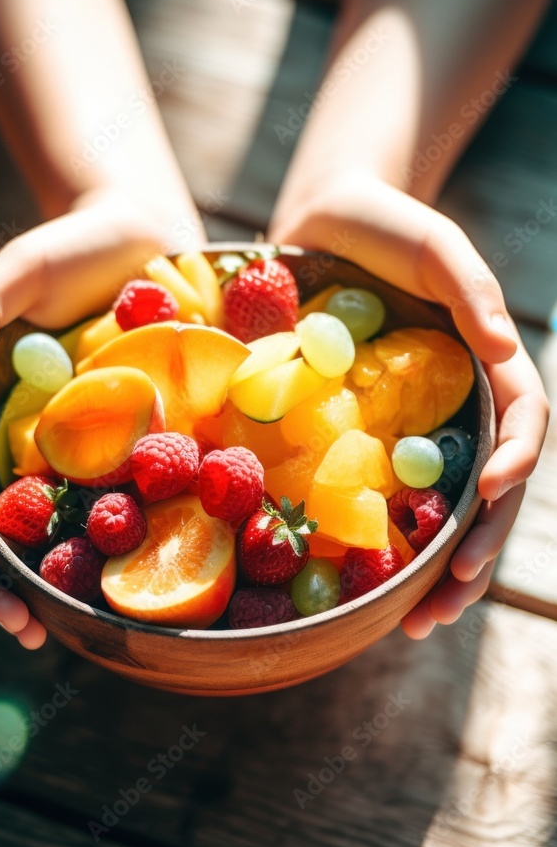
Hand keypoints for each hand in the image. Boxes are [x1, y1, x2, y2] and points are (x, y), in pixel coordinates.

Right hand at [0, 188, 204, 647]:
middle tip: (20, 626)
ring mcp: (67, 456)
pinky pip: (108, 509)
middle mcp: (13, 445)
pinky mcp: (121, 454)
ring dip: (39, 588)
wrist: (147, 243)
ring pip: (39, 538)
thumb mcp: (19, 270)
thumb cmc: (71, 250)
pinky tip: (125, 584)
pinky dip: (105, 551)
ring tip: (58, 629)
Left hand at [269, 173, 548, 637]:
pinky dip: (388, 546)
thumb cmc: (383, 226)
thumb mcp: (433, 246)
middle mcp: (459, 405)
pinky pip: (387, 499)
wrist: (321, 224)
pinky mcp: (370, 437)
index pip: (525, 421)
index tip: (489, 492)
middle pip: (490, 490)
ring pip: (444, 511)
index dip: (517, 460)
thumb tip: (502, 348)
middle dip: (478, 547)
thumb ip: (471, 290)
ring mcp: (416, 427)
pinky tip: (373, 590)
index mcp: (487, 364)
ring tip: (418, 622)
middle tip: (447, 601)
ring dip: (440, 570)